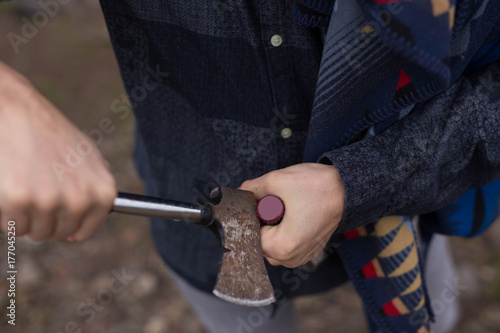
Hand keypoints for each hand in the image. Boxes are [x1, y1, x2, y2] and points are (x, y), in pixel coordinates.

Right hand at [0, 62, 115, 241]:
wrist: (16, 111)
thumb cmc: (51, 133)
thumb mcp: (88, 156)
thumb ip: (97, 184)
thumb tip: (102, 209)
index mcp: (102, 192)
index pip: (85, 231)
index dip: (69, 227)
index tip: (59, 217)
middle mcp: (79, 200)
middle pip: (58, 234)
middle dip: (46, 220)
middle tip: (37, 190)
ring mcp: (49, 202)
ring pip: (34, 233)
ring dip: (26, 217)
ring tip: (25, 184)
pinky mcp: (18, 201)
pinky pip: (12, 227)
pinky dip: (7, 215)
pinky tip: (10, 187)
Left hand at [239, 163, 344, 267]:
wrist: (347, 187)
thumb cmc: (317, 186)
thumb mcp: (277, 180)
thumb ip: (251, 188)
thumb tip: (239, 193)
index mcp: (282, 248)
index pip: (249, 235)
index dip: (251, 216)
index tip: (259, 202)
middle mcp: (291, 259)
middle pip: (259, 242)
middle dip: (261, 221)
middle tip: (273, 202)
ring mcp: (301, 256)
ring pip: (271, 243)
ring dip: (272, 225)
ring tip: (285, 207)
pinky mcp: (308, 250)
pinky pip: (285, 243)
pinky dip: (283, 229)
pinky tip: (292, 213)